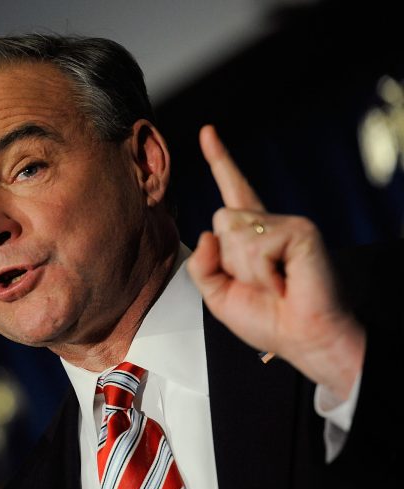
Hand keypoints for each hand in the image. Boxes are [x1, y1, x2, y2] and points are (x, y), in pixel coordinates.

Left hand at [186, 125, 365, 399]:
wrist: (302, 339)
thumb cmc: (268, 319)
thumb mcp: (218, 294)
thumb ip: (202, 265)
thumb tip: (209, 229)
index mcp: (249, 235)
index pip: (232, 190)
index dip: (219, 160)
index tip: (207, 132)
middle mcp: (268, 223)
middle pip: (221, 219)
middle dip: (229, 261)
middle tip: (260, 284)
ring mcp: (287, 224)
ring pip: (234, 232)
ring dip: (246, 269)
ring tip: (274, 284)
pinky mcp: (301, 230)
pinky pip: (256, 244)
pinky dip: (262, 272)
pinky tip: (284, 281)